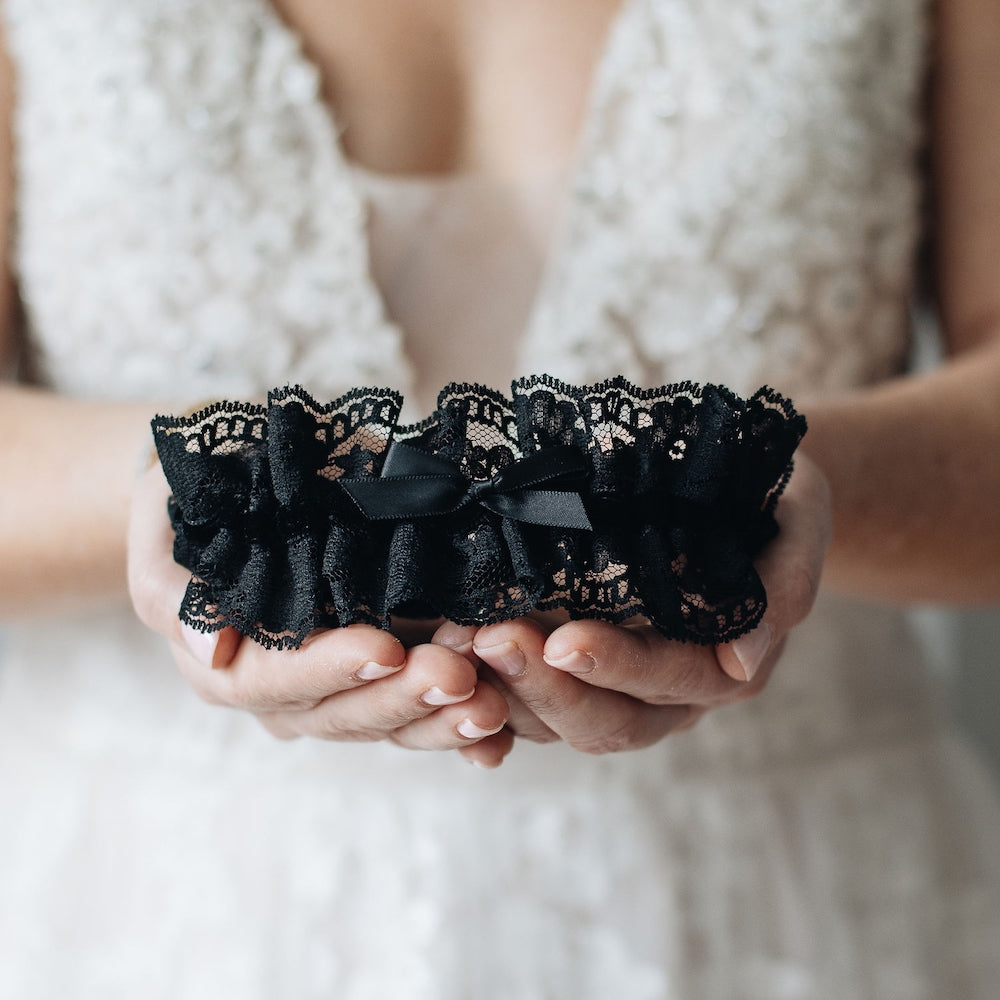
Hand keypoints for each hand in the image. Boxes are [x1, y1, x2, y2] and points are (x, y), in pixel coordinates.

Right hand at [127, 464, 511, 764]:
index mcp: (224, 665)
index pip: (276, 678)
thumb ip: (177, 592)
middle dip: (404, 697)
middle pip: (343, 711)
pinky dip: (458, 730)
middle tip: (460, 674)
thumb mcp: (163, 531)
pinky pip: (418, 718)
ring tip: (493, 704)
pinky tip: (500, 737)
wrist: (229, 500)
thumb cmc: (192, 510)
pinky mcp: (376, 685)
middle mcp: (281, 695)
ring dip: (441, 718)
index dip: (331, 668)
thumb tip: (209, 644)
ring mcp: (333, 696)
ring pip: (389, 722)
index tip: (385, 647)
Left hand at [435, 454, 831, 755]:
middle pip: (608, 721)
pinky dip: (492, 703)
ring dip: (506, 695)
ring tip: (454, 645)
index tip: (564, 638)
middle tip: (487, 639)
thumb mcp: (799, 515)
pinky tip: (448, 675)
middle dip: (545, 688)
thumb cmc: (766, 496)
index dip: (618, 667)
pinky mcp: (583, 677)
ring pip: (562, 724)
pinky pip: (535, 708)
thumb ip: (785, 583)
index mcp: (725, 660)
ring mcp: (624, 691)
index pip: (670, 679)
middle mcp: (673, 693)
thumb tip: (747, 657)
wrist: (741, 498)